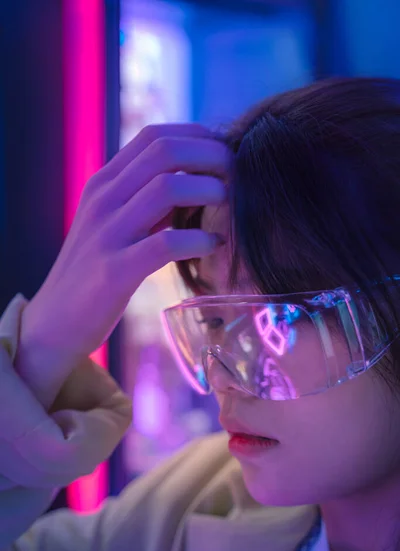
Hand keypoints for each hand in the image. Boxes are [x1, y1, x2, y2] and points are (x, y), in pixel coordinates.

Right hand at [15, 124, 228, 409]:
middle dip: (212, 155)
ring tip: (229, 206)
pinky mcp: (115, 271)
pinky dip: (199, 241)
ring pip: (166, 188)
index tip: (226, 153)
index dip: (199, 137)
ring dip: (209, 191)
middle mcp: (102, 200)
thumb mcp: (115, 224)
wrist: (56, 321)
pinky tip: (213, 245)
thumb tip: (198, 182)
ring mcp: (107, 234)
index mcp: (103, 183)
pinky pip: (166, 244)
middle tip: (238, 174)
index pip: (154, 136)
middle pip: (164, 151)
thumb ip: (146, 200)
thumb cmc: (95, 270)